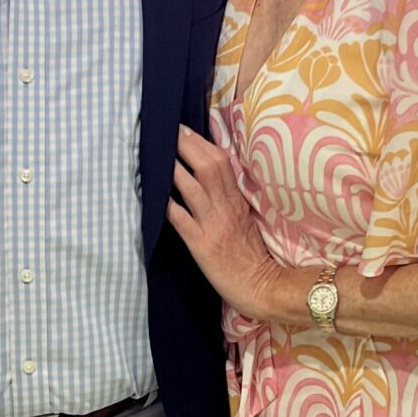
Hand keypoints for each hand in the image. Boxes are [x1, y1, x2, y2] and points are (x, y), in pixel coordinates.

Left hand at [169, 127, 288, 318]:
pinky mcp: (202, 245)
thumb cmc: (252, 256)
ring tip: (156, 153)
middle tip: (168, 130)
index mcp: (237, 201)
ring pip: (194, 186)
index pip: (221, 162)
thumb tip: (210, 179)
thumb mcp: (246, 220)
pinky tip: (153, 194)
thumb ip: (230, 199)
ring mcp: (214, 225)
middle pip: (208, 166)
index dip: (201, 143)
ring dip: (173, 167)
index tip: (184, 128)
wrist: (264, 288)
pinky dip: (167, 205)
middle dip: (187, 145)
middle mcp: (225, 207)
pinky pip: (181, 220)